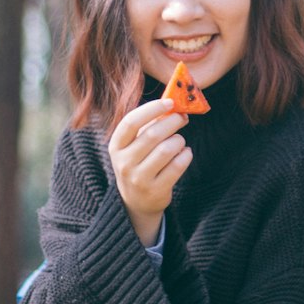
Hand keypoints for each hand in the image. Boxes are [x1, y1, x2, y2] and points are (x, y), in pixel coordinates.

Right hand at [109, 98, 192, 245]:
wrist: (136, 201)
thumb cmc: (139, 162)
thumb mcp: (134, 145)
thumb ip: (149, 125)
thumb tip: (173, 105)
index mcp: (116, 146)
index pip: (131, 122)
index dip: (152, 109)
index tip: (170, 102)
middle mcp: (124, 163)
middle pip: (153, 134)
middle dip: (173, 122)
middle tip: (182, 118)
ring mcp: (139, 178)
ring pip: (167, 149)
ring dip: (179, 140)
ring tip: (179, 140)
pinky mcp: (156, 190)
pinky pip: (178, 165)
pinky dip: (186, 155)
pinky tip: (185, 153)